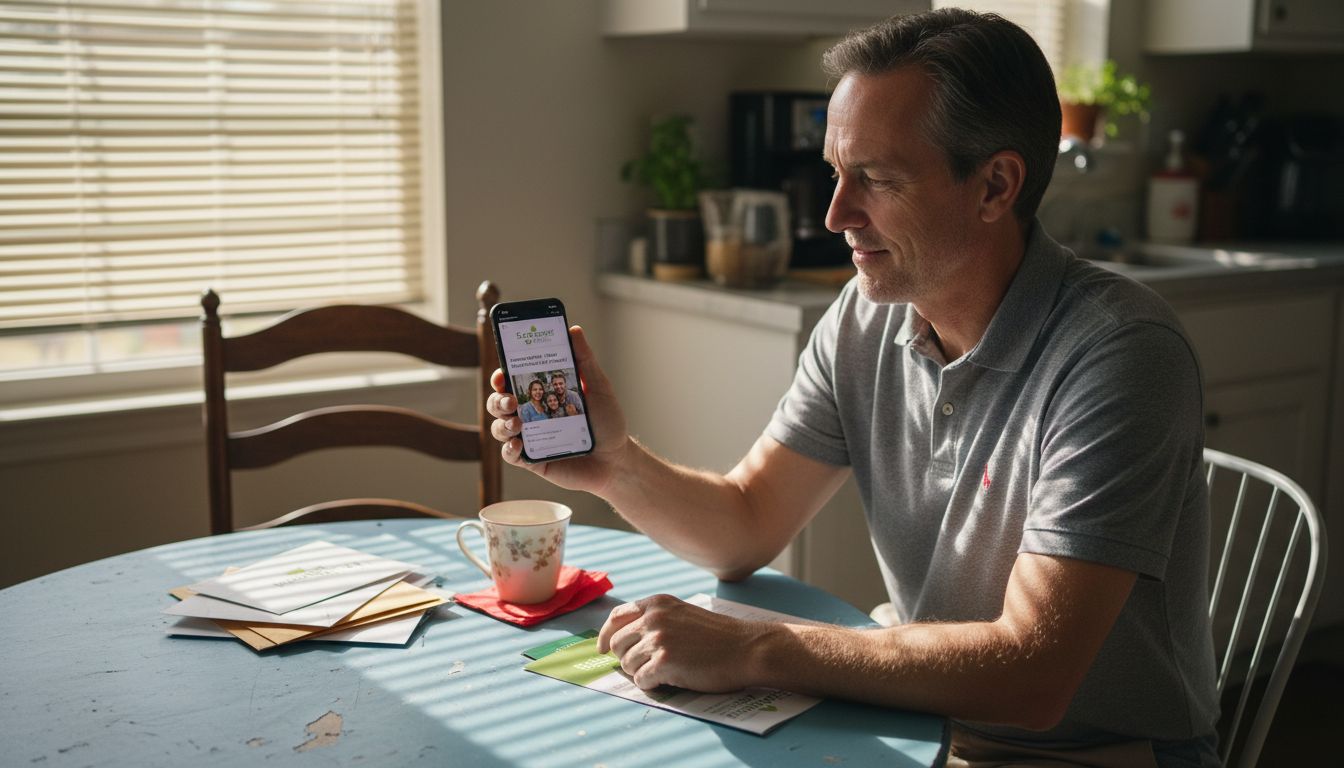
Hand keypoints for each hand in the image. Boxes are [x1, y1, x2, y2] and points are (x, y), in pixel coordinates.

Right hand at [486, 325, 630, 494]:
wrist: (617, 460)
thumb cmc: (607, 421)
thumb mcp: (598, 387)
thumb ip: (584, 359)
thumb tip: (573, 330)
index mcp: (542, 393)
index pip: (513, 380)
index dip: (501, 375)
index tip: (502, 373)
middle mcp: (531, 413)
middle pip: (499, 402)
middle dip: (497, 399)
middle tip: (510, 400)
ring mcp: (529, 437)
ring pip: (499, 428)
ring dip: (501, 424)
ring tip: (516, 423)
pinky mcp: (532, 460)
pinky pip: (510, 455)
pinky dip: (509, 449)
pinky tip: (517, 444)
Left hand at [597, 594, 767, 692]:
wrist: (746, 648)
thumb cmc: (718, 636)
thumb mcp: (682, 614)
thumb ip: (655, 619)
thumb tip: (623, 638)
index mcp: (657, 603)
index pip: (616, 616)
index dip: (604, 634)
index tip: (601, 648)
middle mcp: (653, 618)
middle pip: (616, 644)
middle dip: (627, 658)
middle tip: (648, 666)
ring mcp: (658, 640)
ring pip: (627, 664)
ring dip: (641, 672)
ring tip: (665, 671)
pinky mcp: (664, 662)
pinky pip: (641, 680)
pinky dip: (652, 684)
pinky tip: (669, 680)